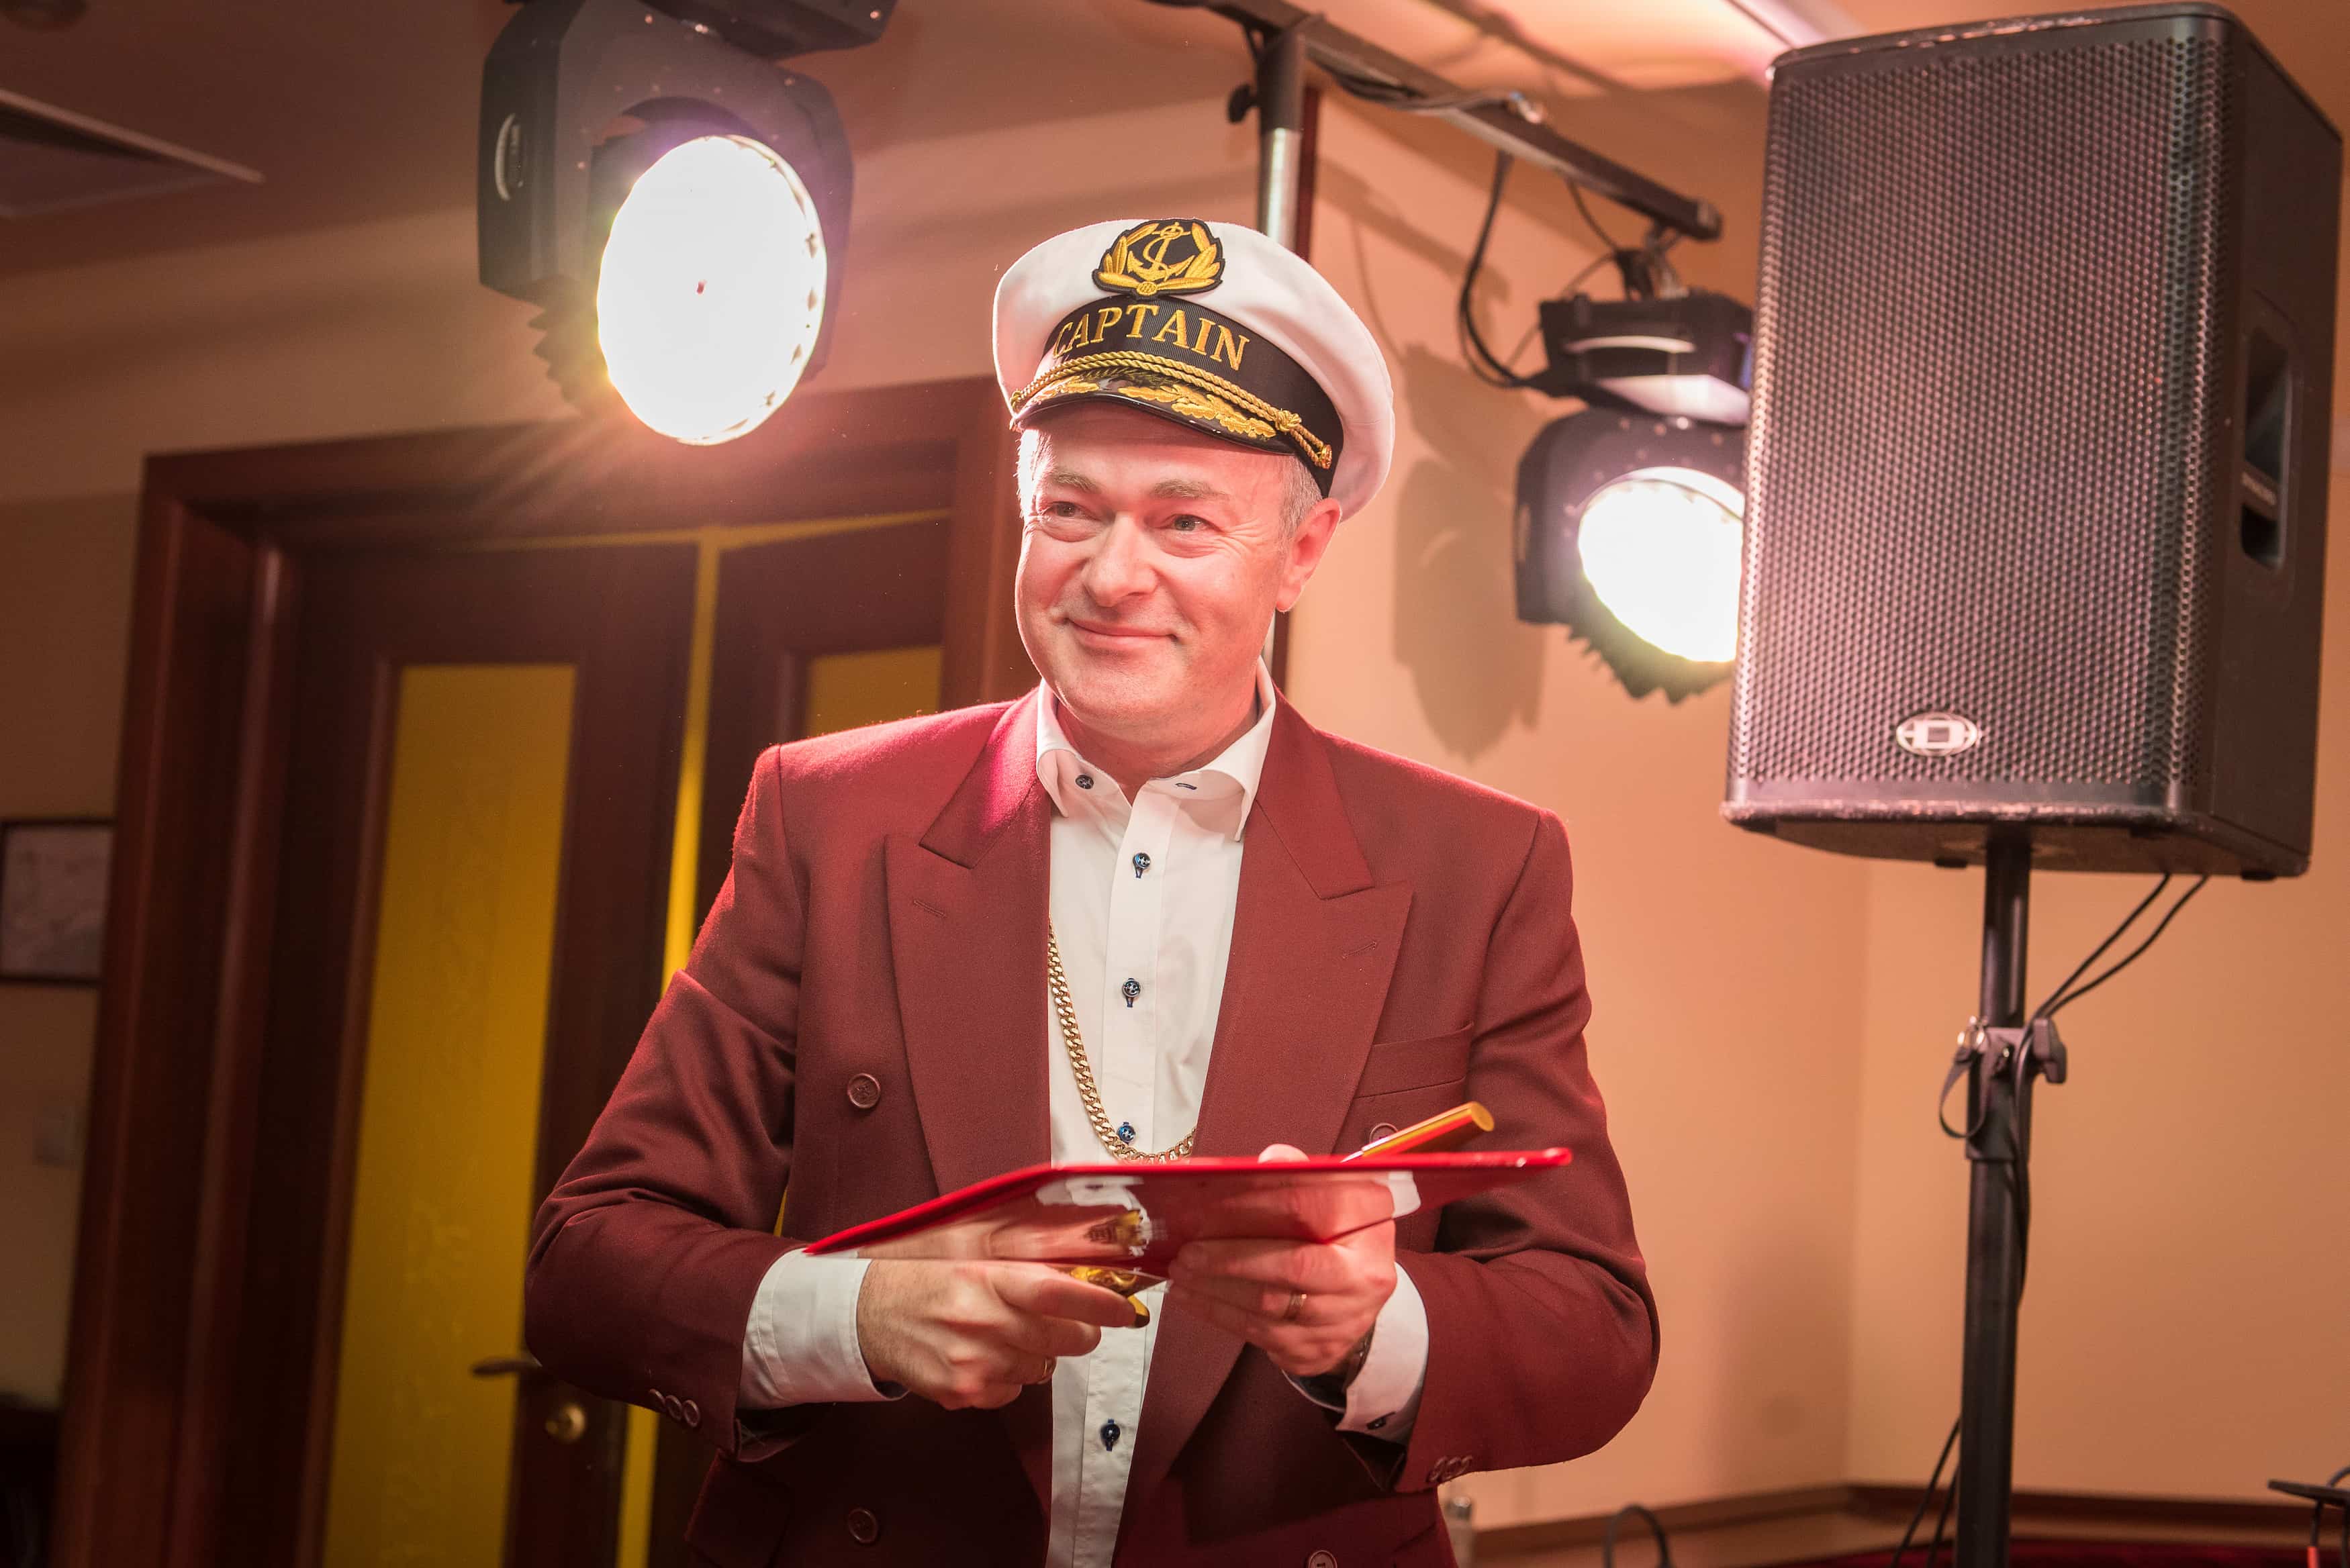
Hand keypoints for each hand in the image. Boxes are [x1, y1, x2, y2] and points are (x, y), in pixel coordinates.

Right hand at [855, 1259, 1138, 1409]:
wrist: (868, 1318)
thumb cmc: (928, 1283)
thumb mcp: (973, 1262)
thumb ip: (1025, 1272)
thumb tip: (1086, 1282)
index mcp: (986, 1279)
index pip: (1056, 1292)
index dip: (1099, 1303)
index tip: (1126, 1310)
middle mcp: (981, 1322)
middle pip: (1061, 1339)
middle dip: (1079, 1334)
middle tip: (1076, 1326)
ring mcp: (972, 1363)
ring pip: (1041, 1370)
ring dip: (1038, 1356)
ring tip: (1005, 1337)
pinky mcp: (961, 1394)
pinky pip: (1012, 1392)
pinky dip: (1009, 1378)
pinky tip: (982, 1358)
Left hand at [1166, 1142, 1396, 1378]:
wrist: (1356, 1298)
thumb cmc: (1331, 1237)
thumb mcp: (1328, 1197)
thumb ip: (1298, 1176)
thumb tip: (1267, 1162)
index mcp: (1370, 1225)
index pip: (1312, 1209)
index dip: (1258, 1206)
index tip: (1212, 1207)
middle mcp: (1366, 1278)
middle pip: (1290, 1267)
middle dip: (1228, 1259)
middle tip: (1187, 1253)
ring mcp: (1344, 1322)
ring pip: (1269, 1308)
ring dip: (1215, 1291)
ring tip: (1180, 1275)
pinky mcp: (1318, 1353)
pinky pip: (1261, 1337)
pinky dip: (1221, 1316)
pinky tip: (1195, 1299)